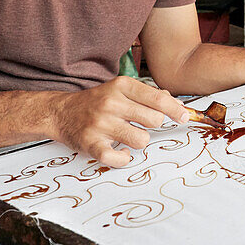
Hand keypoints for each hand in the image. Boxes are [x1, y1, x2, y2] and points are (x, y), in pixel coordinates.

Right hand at [52, 77, 190, 166]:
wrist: (61, 112)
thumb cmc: (97, 102)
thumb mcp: (120, 90)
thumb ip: (147, 95)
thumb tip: (175, 104)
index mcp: (121, 86)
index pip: (158, 99)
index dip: (175, 110)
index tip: (183, 117)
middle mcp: (111, 103)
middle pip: (154, 120)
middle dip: (153, 125)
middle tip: (140, 125)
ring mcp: (100, 124)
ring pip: (141, 140)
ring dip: (138, 141)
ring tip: (128, 137)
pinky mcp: (91, 144)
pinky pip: (118, 158)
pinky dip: (123, 158)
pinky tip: (120, 152)